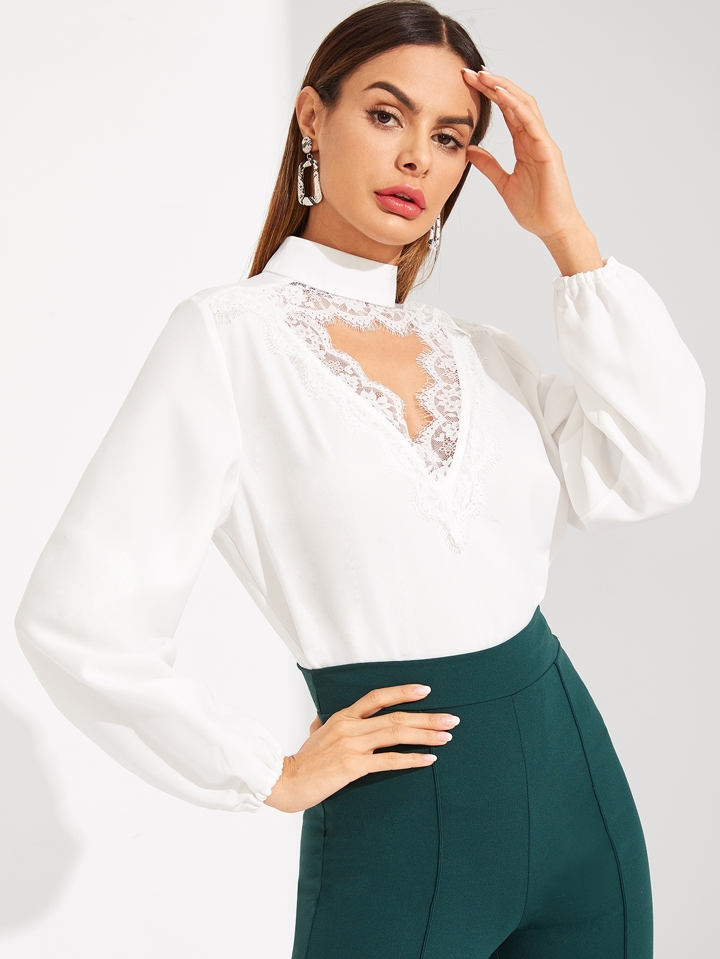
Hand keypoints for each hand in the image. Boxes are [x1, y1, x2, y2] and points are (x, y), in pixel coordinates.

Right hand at [262, 684, 458, 812]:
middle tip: (452, 719)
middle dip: (427, 717)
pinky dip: (411, 759)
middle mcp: (350, 726)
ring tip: (447, 736)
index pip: (377, 697)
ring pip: (396, 734)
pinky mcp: (353, 766)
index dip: (402, 692)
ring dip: (425, 735)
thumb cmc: (301, 761)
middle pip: (395, 716)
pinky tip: (429, 759)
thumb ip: (322, 726)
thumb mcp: (314, 736)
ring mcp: (352, 745)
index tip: (426, 690)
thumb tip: (320, 721)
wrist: (286, 781)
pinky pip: (388, 760)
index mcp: (342, 716)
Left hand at [462, 68, 603, 273]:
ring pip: (523, 105)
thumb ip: (489, 166)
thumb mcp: (503, 184)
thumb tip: (470, 151)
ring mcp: (543, 142)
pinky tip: (501, 94)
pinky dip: (516, 105)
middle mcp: (535, 138)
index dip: (489, 95)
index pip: (506, 112)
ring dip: (503, 88)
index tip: (468, 85)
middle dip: (493, 85)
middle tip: (470, 72)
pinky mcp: (548, 149)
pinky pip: (530, 121)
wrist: (552, 228)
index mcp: (525, 145)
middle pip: (514, 102)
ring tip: (483, 75)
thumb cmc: (535, 209)